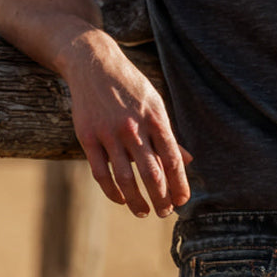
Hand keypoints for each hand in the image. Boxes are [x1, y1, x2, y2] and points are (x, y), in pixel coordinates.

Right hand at [61, 31, 191, 217]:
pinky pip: (101, 172)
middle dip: (161, 198)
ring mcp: (109, 133)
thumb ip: (168, 135)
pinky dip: (112, 191)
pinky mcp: (88, 136)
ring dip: (137, 201)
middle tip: (164, 213)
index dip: (179, 184)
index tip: (182, 201)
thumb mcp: (155, 105)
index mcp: (156, 119)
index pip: (173, 160)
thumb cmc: (130, 88)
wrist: (94, 63)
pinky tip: (121, 200)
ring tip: (144, 213)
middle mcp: (134, 127)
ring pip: (126, 178)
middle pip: (152, 174)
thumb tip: (188, 160)